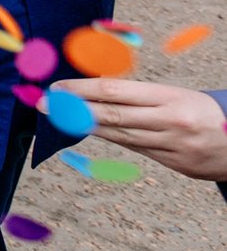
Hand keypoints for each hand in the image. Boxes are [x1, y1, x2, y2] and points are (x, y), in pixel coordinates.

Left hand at [51, 78, 226, 181]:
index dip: (82, 89)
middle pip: (112, 114)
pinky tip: (90, 131)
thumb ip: (140, 95)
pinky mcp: (174, 164)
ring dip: (86, 125)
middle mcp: (170, 121)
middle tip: (45, 103)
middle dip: (74, 108)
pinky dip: (109, 138)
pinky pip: (133, 148)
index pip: (116, 90)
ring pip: (119, 134)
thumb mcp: (178, 95)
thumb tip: (95, 90)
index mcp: (171, 97)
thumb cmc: (204, 112)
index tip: (57, 87)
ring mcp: (172, 145)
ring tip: (60, 116)